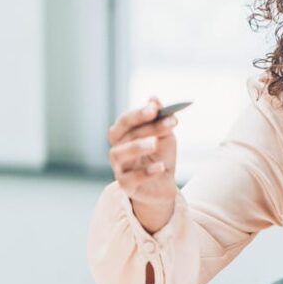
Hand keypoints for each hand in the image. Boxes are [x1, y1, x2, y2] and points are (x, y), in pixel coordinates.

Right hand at [107, 97, 179, 232]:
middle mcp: (117, 149)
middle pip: (120, 134)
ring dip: (136, 146)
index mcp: (124, 136)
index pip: (125, 121)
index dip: (138, 113)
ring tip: (155, 143)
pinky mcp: (126, 185)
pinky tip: (160, 167)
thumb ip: (160, 118)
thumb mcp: (165, 136)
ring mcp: (119, 168)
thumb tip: (154, 98)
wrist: (164, 186)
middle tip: (161, 119)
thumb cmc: (160, 157)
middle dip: (140, 124)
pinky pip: (130, 178)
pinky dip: (145, 172)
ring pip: (118, 154)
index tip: (155, 108)